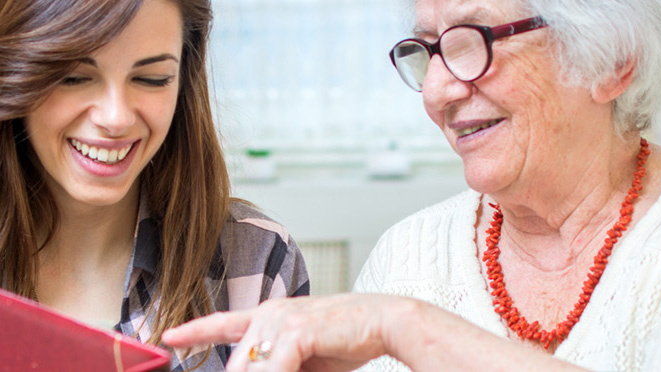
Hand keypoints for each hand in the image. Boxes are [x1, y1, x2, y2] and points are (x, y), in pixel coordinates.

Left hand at [162, 294, 398, 371]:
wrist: (385, 321)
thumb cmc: (349, 339)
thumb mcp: (306, 358)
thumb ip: (280, 366)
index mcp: (271, 314)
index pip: (225, 323)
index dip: (196, 330)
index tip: (171, 336)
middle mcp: (269, 313)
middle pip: (237, 367)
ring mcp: (279, 321)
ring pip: (250, 371)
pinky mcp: (294, 332)